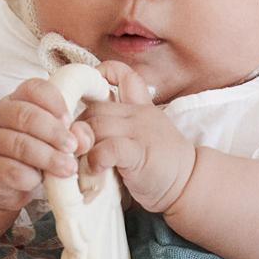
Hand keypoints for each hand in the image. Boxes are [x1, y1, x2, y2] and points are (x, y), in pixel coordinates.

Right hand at [0, 78, 92, 209]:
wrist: (1, 181)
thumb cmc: (33, 153)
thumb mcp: (53, 139)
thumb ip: (72, 135)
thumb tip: (82, 141)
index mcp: (17, 100)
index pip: (34, 89)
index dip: (54, 101)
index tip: (70, 119)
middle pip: (24, 115)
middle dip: (54, 132)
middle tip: (73, 147)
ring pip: (19, 145)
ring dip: (48, 157)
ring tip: (69, 168)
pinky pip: (10, 170)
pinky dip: (30, 177)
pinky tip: (40, 181)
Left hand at [79, 62, 195, 213]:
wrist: (188, 184)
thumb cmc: (159, 167)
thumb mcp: (137, 141)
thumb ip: (112, 134)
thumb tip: (77, 137)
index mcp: (141, 108)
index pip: (123, 75)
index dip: (102, 74)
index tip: (86, 91)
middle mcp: (140, 114)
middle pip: (95, 107)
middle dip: (77, 126)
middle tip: (71, 147)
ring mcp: (141, 131)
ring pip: (96, 125)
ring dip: (81, 144)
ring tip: (78, 161)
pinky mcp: (140, 153)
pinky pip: (108, 148)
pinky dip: (95, 158)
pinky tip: (94, 170)